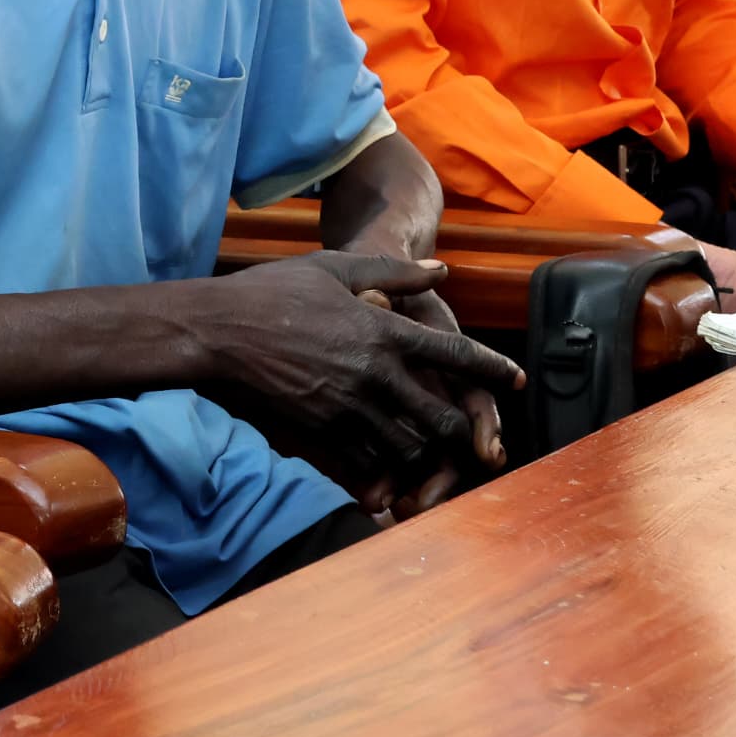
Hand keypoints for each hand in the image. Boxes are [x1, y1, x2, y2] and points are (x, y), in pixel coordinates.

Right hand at [198, 254, 524, 486]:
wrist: (216, 331)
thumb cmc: (272, 292)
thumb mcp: (334, 268)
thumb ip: (393, 271)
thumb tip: (442, 269)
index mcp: (383, 330)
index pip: (456, 354)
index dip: (494, 368)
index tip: (518, 379)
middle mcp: (374, 373)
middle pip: (441, 416)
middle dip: (459, 428)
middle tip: (465, 431)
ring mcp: (347, 406)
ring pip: (407, 445)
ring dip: (420, 450)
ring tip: (422, 448)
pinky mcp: (320, 430)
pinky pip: (364, 462)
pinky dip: (379, 469)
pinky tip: (380, 467)